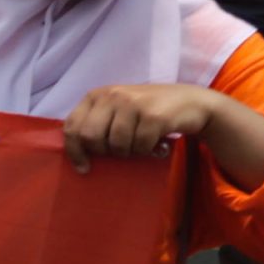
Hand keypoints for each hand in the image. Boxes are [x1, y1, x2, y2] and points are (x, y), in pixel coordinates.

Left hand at [61, 83, 224, 172]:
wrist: (191, 102)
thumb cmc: (148, 111)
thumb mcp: (117, 110)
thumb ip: (97, 123)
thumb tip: (76, 154)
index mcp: (97, 95)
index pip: (72, 126)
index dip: (74, 150)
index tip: (83, 167)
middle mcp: (112, 95)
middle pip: (90, 137)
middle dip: (103, 152)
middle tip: (119, 152)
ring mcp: (133, 103)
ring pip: (116, 144)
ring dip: (128, 152)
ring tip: (139, 144)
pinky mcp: (153, 115)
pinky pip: (139, 146)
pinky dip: (146, 151)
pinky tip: (154, 143)